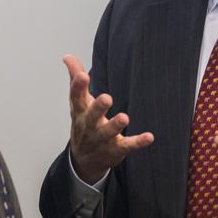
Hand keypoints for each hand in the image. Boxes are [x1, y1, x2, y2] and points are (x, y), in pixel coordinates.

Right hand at [63, 54, 153, 183]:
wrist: (84, 160)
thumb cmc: (83, 123)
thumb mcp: (78, 102)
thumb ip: (75, 78)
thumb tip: (67, 56)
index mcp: (80, 112)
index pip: (76, 98)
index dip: (78, 87)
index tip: (83, 75)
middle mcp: (89, 126)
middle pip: (92, 116)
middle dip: (98, 108)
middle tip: (107, 98)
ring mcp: (102, 139)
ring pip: (108, 133)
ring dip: (115, 125)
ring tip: (124, 117)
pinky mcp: (116, 149)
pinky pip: (127, 145)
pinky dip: (138, 142)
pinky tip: (149, 137)